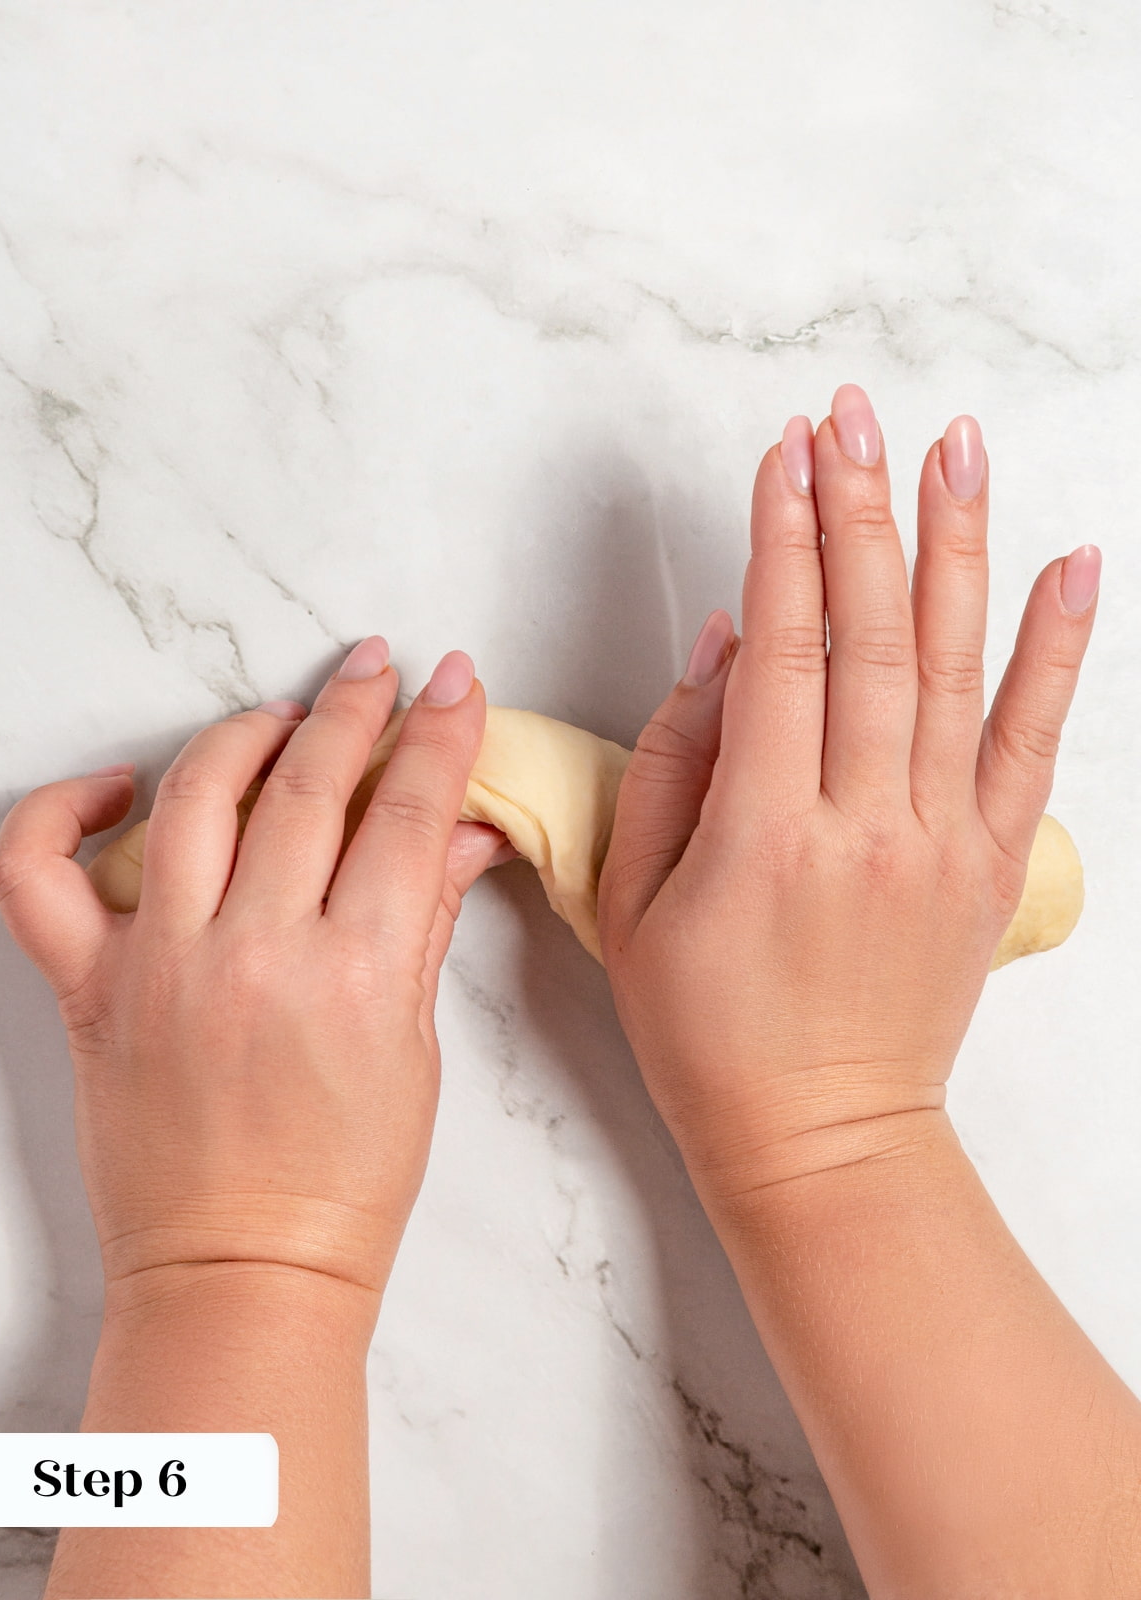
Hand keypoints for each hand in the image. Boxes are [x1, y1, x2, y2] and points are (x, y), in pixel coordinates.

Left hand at [0, 638, 509, 1298]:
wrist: (244, 1270)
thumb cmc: (342, 1183)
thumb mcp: (414, 1049)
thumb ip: (426, 925)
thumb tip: (463, 834)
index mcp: (355, 974)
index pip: (407, 815)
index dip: (440, 734)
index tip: (455, 684)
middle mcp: (256, 953)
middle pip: (309, 785)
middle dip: (355, 708)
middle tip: (376, 669)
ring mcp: (163, 965)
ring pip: (195, 798)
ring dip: (246, 734)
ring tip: (280, 716)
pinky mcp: (90, 989)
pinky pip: (38, 875)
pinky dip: (62, 812)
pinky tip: (116, 786)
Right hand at [598, 385, 1099, 1202]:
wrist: (821, 1139)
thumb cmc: (708, 1033)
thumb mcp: (639, 905)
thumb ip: (675, 764)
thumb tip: (725, 644)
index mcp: (766, 834)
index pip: (784, 654)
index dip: (783, 542)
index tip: (783, 452)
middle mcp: (867, 824)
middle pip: (874, 637)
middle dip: (862, 511)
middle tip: (855, 415)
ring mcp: (944, 843)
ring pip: (957, 667)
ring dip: (957, 546)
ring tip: (956, 445)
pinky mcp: (993, 866)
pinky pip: (1033, 743)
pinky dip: (1057, 652)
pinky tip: (1075, 569)